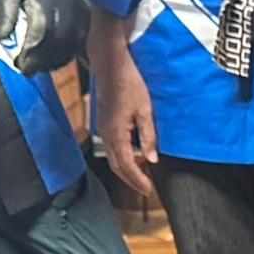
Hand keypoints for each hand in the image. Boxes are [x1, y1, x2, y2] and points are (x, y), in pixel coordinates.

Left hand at [0, 0, 93, 76]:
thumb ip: (5, 10)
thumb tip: (3, 38)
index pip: (41, 31)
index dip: (31, 53)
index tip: (20, 65)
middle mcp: (68, 4)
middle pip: (57, 43)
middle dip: (41, 60)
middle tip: (26, 69)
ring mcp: (80, 11)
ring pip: (70, 46)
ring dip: (53, 61)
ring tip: (37, 66)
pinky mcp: (86, 16)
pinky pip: (78, 43)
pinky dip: (65, 56)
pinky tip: (51, 60)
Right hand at [89, 10, 157, 197]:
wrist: (110, 62)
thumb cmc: (129, 82)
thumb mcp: (145, 110)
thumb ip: (148, 136)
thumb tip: (152, 159)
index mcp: (116, 133)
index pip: (126, 165)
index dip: (137, 180)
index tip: (148, 190)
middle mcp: (105, 134)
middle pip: (116, 166)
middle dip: (131, 179)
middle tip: (146, 188)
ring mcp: (102, 128)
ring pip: (112, 157)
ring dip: (127, 167)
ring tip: (143, 171)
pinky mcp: (103, 122)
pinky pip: (111, 146)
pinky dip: (122, 155)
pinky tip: (135, 152)